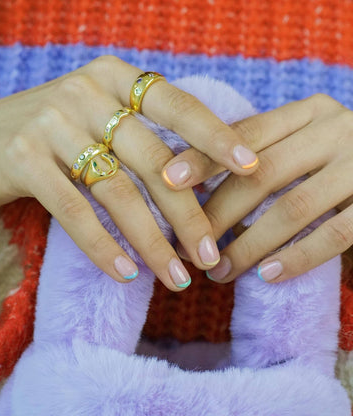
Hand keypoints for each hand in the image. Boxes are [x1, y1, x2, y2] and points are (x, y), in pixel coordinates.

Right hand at [0, 55, 258, 290]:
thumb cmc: (53, 137)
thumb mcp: (100, 124)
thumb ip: (144, 142)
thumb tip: (199, 190)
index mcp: (115, 79)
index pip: (177, 106)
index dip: (216, 136)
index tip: (250, 168)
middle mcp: (86, 92)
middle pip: (153, 160)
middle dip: (187, 214)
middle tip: (210, 256)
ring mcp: (51, 120)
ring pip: (118, 190)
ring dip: (151, 240)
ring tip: (176, 276)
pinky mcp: (22, 155)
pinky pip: (74, 210)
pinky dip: (102, 246)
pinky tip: (126, 273)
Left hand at [165, 94, 352, 282]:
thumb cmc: (334, 160)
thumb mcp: (302, 143)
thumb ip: (262, 156)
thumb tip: (195, 191)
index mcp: (308, 113)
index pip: (245, 133)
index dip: (204, 157)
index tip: (166, 181)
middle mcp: (335, 130)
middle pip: (261, 173)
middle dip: (218, 213)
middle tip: (188, 245)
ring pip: (292, 208)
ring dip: (249, 244)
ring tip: (219, 271)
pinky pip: (336, 234)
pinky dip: (298, 257)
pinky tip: (267, 275)